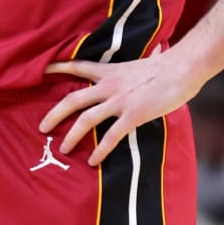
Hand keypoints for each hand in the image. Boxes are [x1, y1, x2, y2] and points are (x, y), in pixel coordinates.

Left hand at [39, 47, 203, 165]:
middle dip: (54, 114)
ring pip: (86, 119)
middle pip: (73, 99)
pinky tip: (93, 160)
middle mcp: (109, 86)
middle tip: (42, 127)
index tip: (41, 71)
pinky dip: (100, 149)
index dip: (57, 67)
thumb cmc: (165, 66)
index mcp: (109, 72)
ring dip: (72, 136)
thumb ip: (127, 71)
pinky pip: (111, 136)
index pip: (77, 66)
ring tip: (64, 148)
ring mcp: (119, 101)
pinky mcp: (133, 115)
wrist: (182, 68)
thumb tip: (136, 64)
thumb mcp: (138, 64)